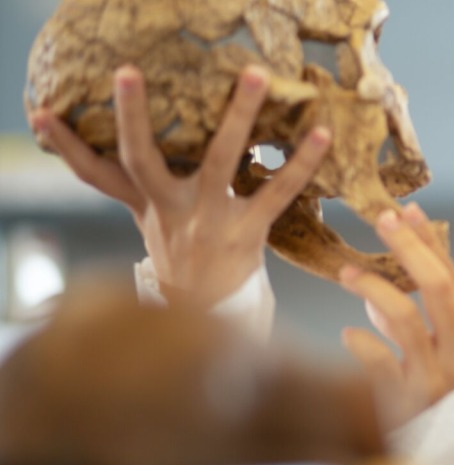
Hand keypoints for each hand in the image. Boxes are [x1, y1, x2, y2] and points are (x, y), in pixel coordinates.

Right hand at [30, 65, 330, 310]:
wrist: (216, 314)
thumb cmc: (185, 248)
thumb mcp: (152, 218)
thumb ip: (134, 182)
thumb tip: (104, 150)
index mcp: (147, 203)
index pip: (97, 173)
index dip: (69, 146)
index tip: (47, 115)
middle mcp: (171, 209)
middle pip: (143, 159)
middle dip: (133, 117)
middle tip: (127, 74)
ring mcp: (209, 220)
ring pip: (221, 159)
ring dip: (239, 115)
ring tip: (255, 77)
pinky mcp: (250, 231)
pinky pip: (279, 191)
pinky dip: (302, 162)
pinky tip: (320, 134)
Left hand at [339, 202, 453, 429]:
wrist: (440, 449)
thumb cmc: (439, 391)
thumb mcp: (444, 346)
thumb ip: (426, 308)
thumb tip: (401, 254)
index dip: (428, 242)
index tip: (405, 210)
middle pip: (439, 288)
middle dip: (410, 248)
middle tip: (382, 219)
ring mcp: (438, 380)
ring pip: (406, 318)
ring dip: (374, 288)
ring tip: (347, 273)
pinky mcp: (406, 401)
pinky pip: (379, 361)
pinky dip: (361, 343)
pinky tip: (347, 335)